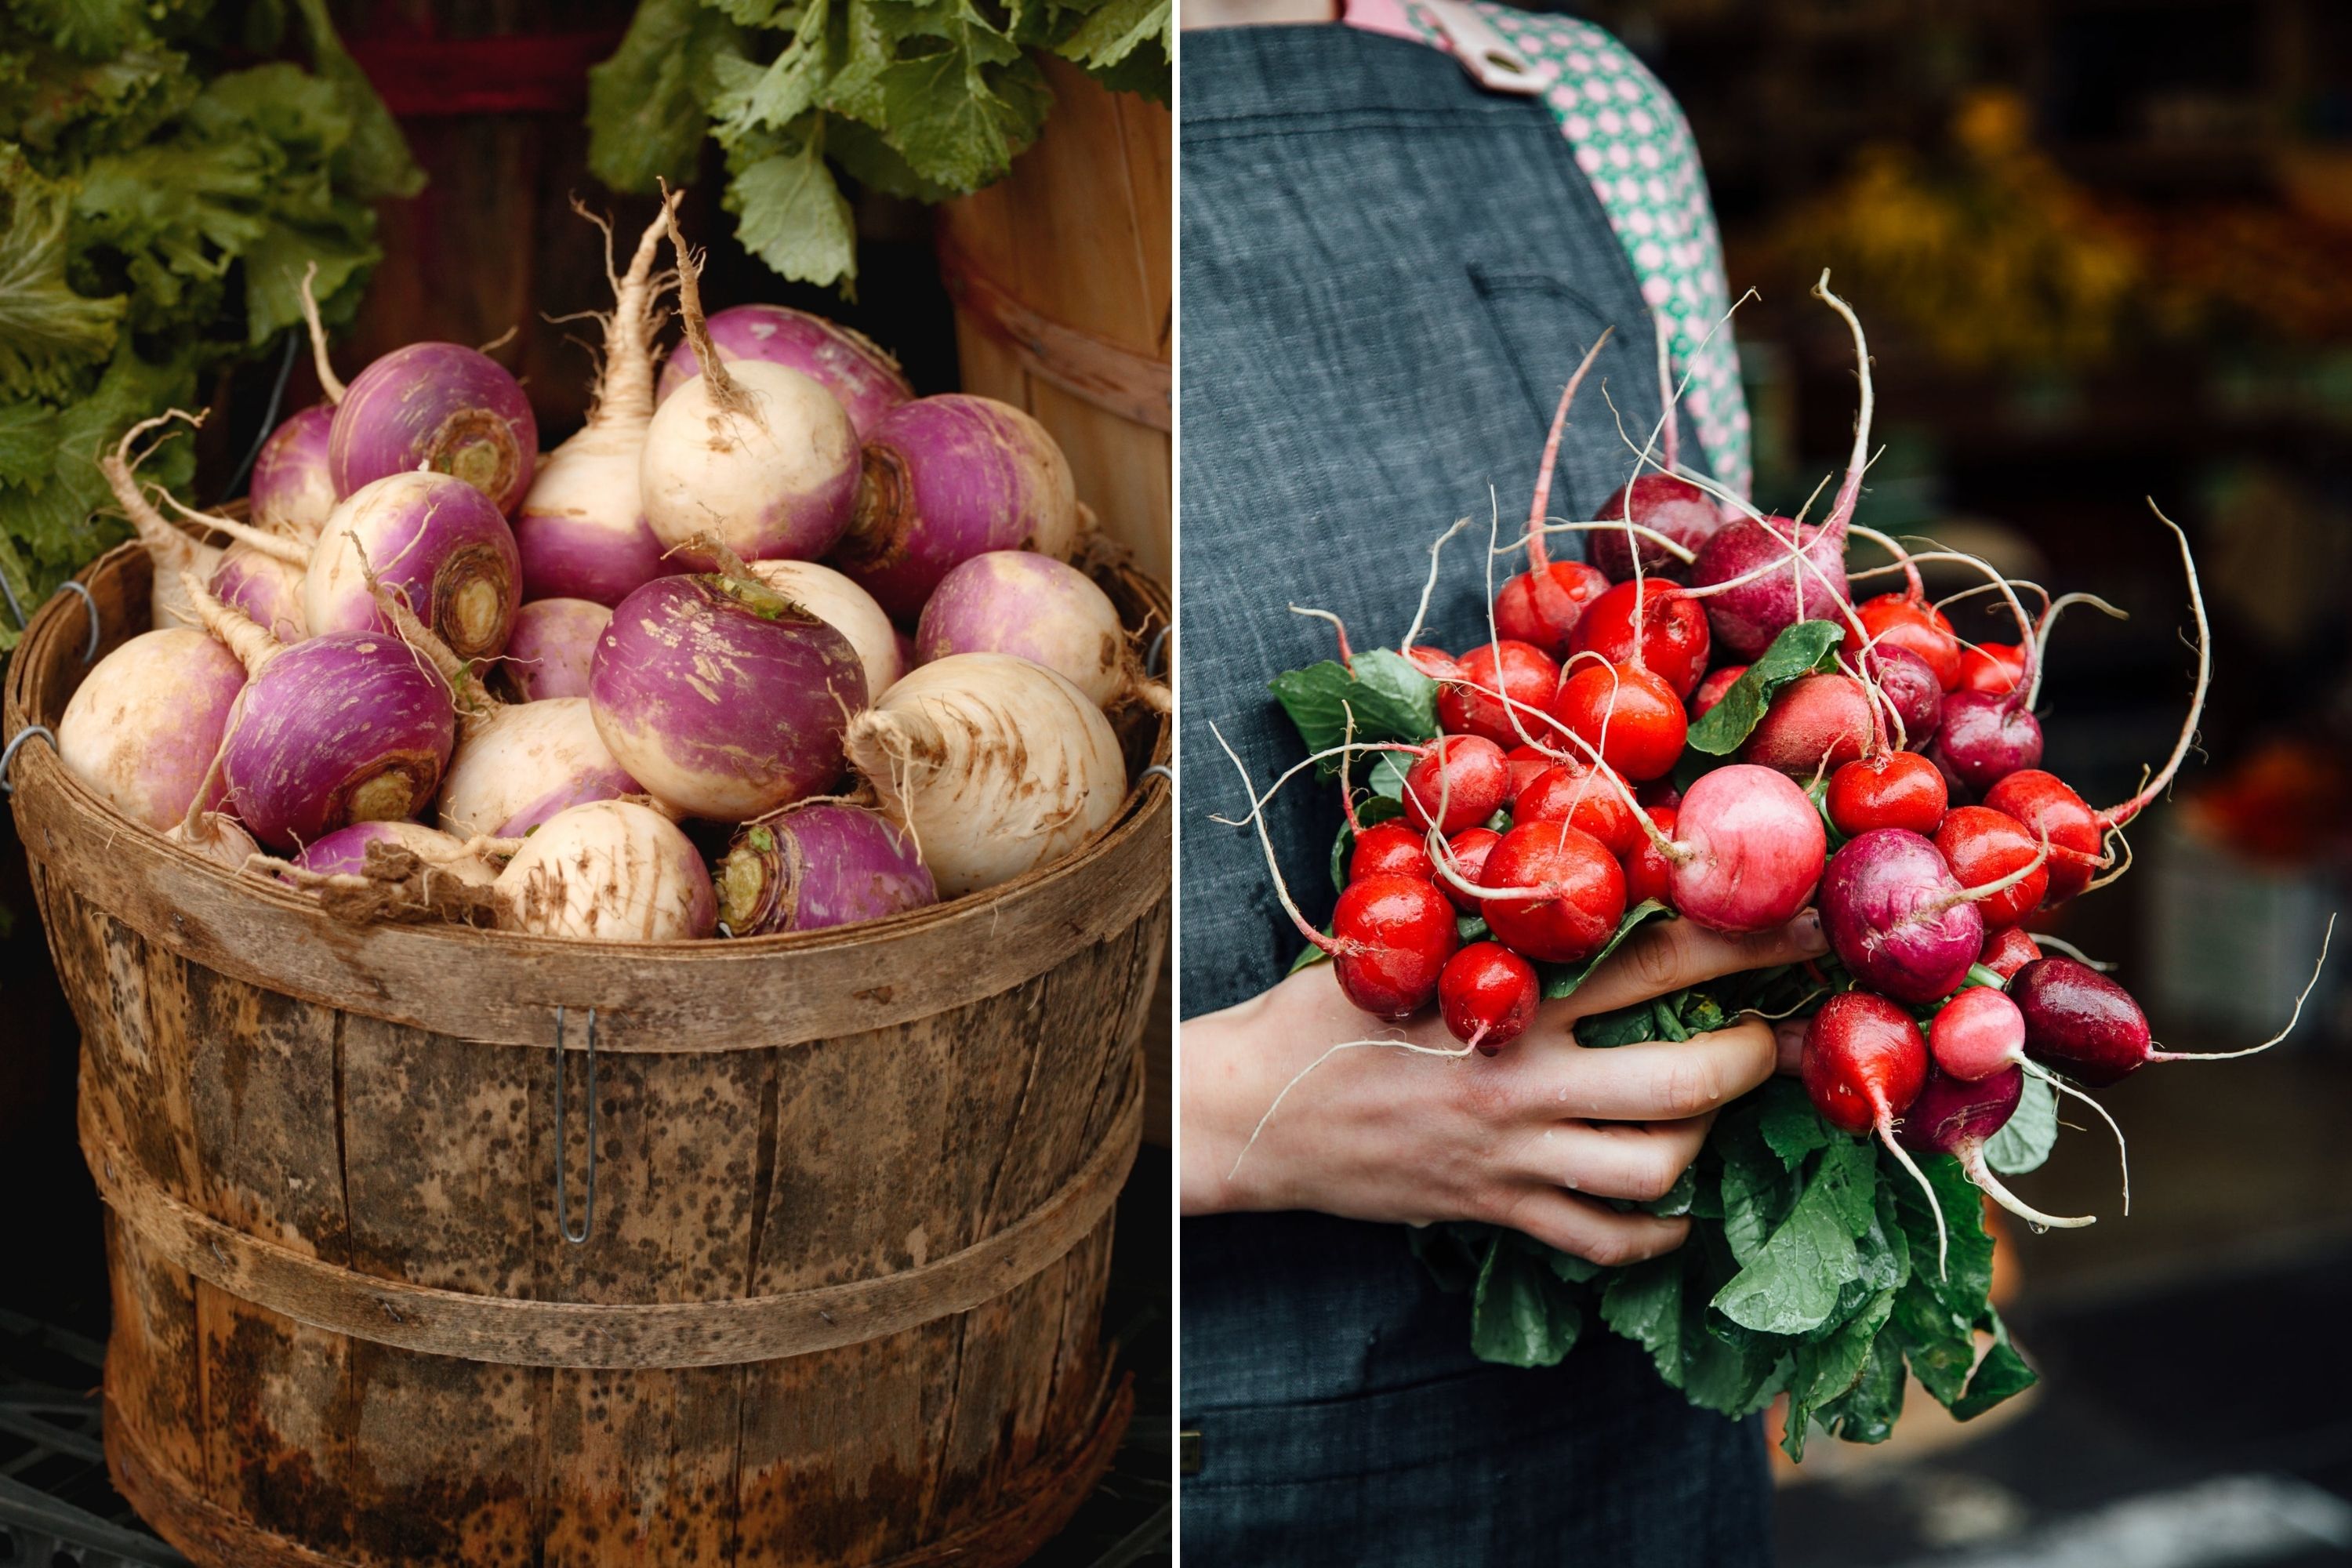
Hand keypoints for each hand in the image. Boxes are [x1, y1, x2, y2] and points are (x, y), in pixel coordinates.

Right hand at [1180, 911, 1829, 1265]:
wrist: (1247, 1109)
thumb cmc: (1322, 1008)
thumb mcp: (1403, 934)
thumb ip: (1488, 905)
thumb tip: (1562, 833)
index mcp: (1504, 994)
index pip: (1653, 957)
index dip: (1744, 940)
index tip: (1807, 923)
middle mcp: (1520, 1078)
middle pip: (1682, 1080)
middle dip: (1752, 1056)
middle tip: (1777, 1033)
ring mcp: (1510, 1154)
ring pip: (1654, 1168)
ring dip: (1707, 1139)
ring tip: (1715, 1106)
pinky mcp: (1492, 1208)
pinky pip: (1601, 1240)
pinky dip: (1655, 1230)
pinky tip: (1671, 1205)